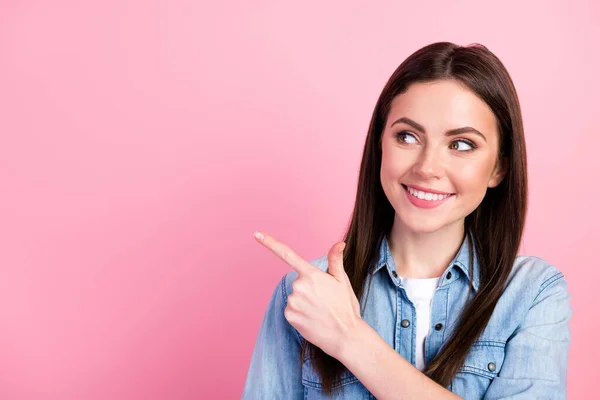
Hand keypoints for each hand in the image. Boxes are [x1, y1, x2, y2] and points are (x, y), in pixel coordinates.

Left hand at [253, 231, 361, 359]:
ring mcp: (293, 301)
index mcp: (312, 274)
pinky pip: (291, 310)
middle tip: (324, 300)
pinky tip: (312, 319)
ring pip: (294, 297)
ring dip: (304, 302)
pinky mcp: (289, 316)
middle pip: (298, 282)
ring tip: (320, 311)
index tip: (256, 234)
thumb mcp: (342, 281)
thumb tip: (339, 243)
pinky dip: (299, 314)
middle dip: (308, 289)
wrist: (346, 336)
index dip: (270, 243)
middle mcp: (299, 286)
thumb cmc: (346, 307)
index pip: (287, 254)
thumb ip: (335, 260)